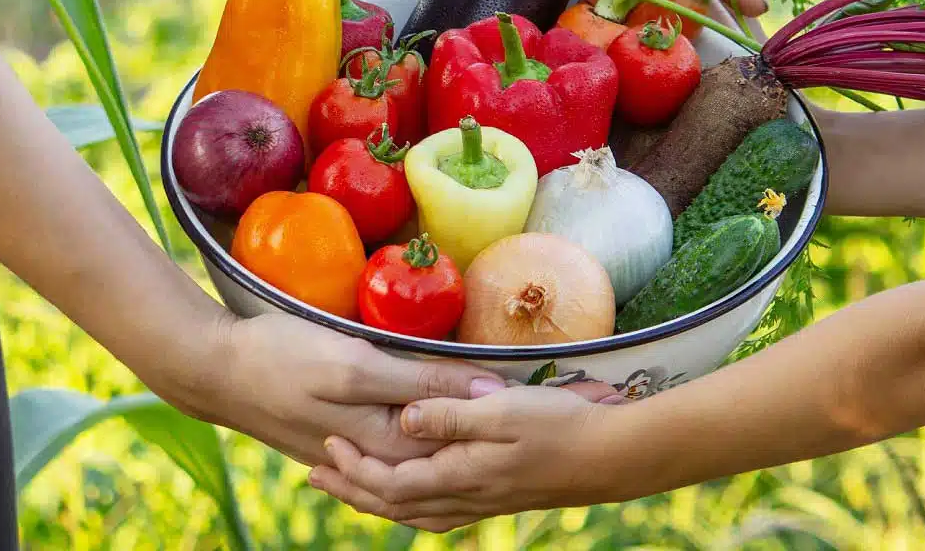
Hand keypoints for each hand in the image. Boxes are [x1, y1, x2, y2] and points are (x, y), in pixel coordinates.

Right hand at [186, 312, 508, 467]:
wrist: (215, 370)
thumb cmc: (283, 358)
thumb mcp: (355, 366)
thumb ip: (420, 383)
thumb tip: (483, 393)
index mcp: (385, 439)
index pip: (462, 441)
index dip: (503, 423)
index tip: (545, 403)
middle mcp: (374, 453)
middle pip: (447, 451)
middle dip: (490, 437)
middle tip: (537, 412)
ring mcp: (353, 448)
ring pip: (421, 453)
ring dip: (460, 443)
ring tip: (501, 427)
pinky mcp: (335, 437)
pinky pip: (392, 452)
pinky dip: (423, 447)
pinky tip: (438, 434)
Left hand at [306, 384, 628, 531]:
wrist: (607, 457)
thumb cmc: (557, 426)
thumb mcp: (500, 410)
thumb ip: (449, 415)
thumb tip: (402, 421)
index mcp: (459, 475)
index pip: (390, 485)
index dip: (354, 470)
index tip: (328, 445)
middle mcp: (464, 497)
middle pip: (393, 506)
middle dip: (351, 491)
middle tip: (316, 473)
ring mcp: (480, 502)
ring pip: (413, 514)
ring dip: (375, 501)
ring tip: (349, 486)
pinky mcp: (494, 498)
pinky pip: (437, 514)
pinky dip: (409, 507)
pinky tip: (409, 497)